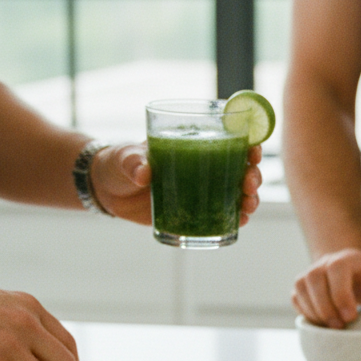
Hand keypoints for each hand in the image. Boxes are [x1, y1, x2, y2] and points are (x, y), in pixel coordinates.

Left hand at [89, 143, 262, 225]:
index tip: (252, 150)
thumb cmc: (119, 163)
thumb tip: (143, 174)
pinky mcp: (194, 211)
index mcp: (193, 144)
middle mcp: (203, 166)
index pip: (229, 139)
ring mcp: (200, 190)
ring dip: (249, 199)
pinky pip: (222, 215)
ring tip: (248, 205)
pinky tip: (241, 221)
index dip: (247, 143)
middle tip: (249, 183)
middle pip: (240, 168)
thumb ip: (133, 162)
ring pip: (236, 193)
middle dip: (252, 175)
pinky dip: (235, 218)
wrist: (107, 190)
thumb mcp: (124, 157)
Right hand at [292, 248, 360, 328]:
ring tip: (333, 328)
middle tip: (340, 327)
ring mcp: (310, 274)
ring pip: (301, 290)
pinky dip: (307, 315)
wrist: (353, 276)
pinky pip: (296, 301)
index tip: (350, 316)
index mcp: (350, 259)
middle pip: (314, 280)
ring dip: (315, 312)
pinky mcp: (300, 287)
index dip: (341, 293)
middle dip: (325, 307)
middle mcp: (326, 263)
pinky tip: (323, 325)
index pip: (338, 269)